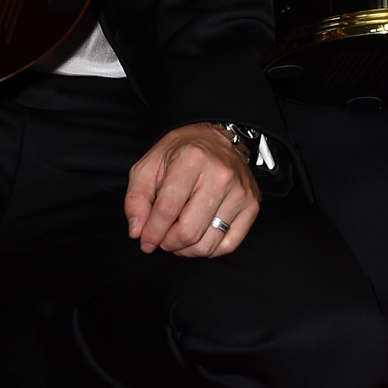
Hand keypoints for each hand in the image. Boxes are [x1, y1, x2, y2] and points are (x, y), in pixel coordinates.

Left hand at [125, 123, 258, 255]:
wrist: (217, 138)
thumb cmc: (182, 152)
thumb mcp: (149, 165)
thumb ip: (136, 198)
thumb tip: (137, 231)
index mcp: (191, 159)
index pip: (167, 210)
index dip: (151, 232)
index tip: (145, 240)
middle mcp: (220, 175)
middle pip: (188, 231)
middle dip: (168, 243)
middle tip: (161, 238)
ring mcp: (239, 192)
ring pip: (207, 244)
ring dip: (186, 249)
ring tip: (177, 238)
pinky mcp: (251, 205)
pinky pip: (228, 245)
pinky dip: (208, 250)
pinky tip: (198, 237)